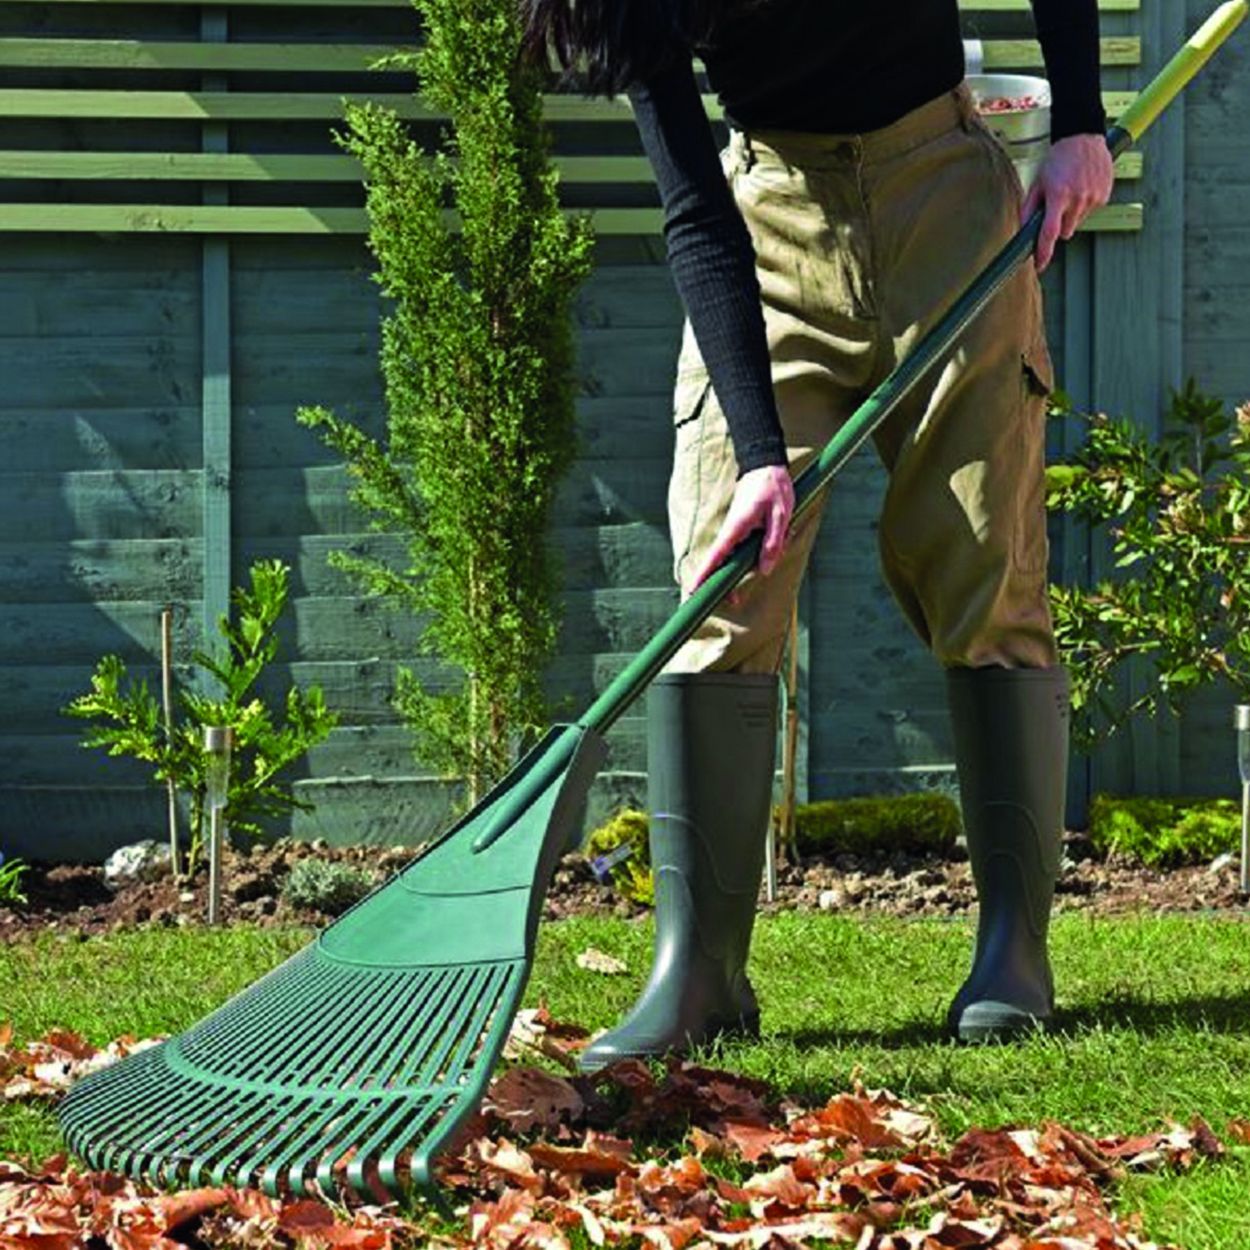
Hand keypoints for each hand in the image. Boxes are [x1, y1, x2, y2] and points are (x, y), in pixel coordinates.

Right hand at [687, 463, 794, 591]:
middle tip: (732, 601)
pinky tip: (763, 557)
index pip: (718, 555)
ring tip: (739, 595)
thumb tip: (765, 570)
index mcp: (737, 527)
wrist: (766, 465)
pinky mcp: (741, 529)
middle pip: (722, 562)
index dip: (705, 573)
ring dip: (737, 573)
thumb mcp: (780, 516)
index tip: (694, 588)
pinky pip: (741, 549)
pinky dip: (746, 560)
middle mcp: (732, 531)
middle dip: (722, 583)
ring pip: (732, 558)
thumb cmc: (773, 488)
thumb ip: (773, 543)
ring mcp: (735, 530)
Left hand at [1022, 134, 1114, 272]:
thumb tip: (1023, 229)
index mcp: (1059, 196)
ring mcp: (1093, 198)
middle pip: (1065, 232)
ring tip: (1070, 192)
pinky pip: (1090, 212)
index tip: (1040, 264)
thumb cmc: (1059, 158)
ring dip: (1072, 215)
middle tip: (1057, 206)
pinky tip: (1082, 189)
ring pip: (1078, 223)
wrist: (1083, 137)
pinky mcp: (1104, 195)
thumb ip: (1029, 208)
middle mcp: (1078, 199)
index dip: (1043, 252)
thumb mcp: (1038, 183)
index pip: (1050, 233)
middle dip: (1059, 225)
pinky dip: (1084, 206)